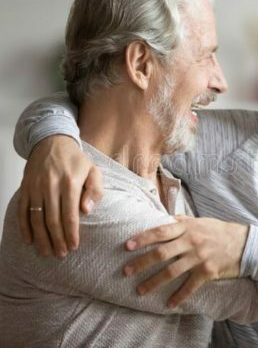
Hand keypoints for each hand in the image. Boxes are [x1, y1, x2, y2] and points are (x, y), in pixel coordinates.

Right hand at [18, 135, 102, 256]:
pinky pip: (22, 211)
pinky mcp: (25, 188)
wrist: (51, 142)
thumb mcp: (93, 170)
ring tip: (47, 252)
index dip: (71, 233)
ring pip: (36, 218)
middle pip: (52, 220)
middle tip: (61, 254)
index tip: (74, 246)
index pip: (70, 214)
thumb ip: (95, 190)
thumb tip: (86, 211)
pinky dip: (24, 227)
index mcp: (70, 183)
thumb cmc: (76, 160)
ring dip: (41, 238)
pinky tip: (29, 240)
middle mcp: (51, 186)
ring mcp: (35, 187)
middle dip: (57, 240)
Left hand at [123, 216, 248, 306]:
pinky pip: (190, 286)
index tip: (127, 245)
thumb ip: (183, 221)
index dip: (143, 238)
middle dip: (142, 263)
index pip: (161, 232)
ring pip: (172, 272)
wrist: (244, 243)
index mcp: (188, 228)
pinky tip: (168, 304)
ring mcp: (199, 257)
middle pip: (162, 253)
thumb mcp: (201, 221)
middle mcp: (191, 242)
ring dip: (154, 282)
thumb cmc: (219, 231)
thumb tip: (166, 219)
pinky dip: (178, 296)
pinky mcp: (208, 272)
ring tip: (141, 290)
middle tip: (126, 271)